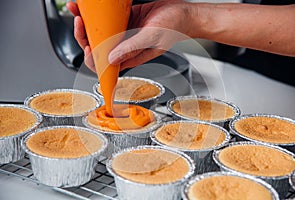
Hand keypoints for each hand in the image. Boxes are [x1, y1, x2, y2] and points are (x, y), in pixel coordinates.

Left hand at [67, 0, 191, 70]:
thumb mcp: (152, 37)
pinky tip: (90, 8)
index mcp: (130, 56)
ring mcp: (123, 35)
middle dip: (83, 36)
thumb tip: (111, 58)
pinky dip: (97, 15)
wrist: (183, 14)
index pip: (105, 65)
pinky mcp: (125, 23)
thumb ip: (132, 47)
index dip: (93, 58)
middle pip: (97, 48)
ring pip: (99, 34)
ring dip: (86, 23)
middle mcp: (124, 47)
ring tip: (77, 9)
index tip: (89, 45)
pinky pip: (107, 21)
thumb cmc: (173, 28)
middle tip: (80, 20)